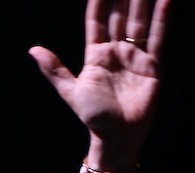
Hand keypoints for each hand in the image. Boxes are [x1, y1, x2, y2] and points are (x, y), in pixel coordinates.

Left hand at [28, 0, 171, 172]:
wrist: (118, 137)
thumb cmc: (93, 117)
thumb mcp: (71, 91)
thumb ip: (55, 69)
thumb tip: (33, 49)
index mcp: (95, 55)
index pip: (96, 21)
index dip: (98, 2)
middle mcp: (116, 51)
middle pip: (118, 16)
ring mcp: (134, 56)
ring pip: (138, 21)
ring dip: (141, 1)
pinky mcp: (152, 65)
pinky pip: (157, 37)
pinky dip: (161, 19)